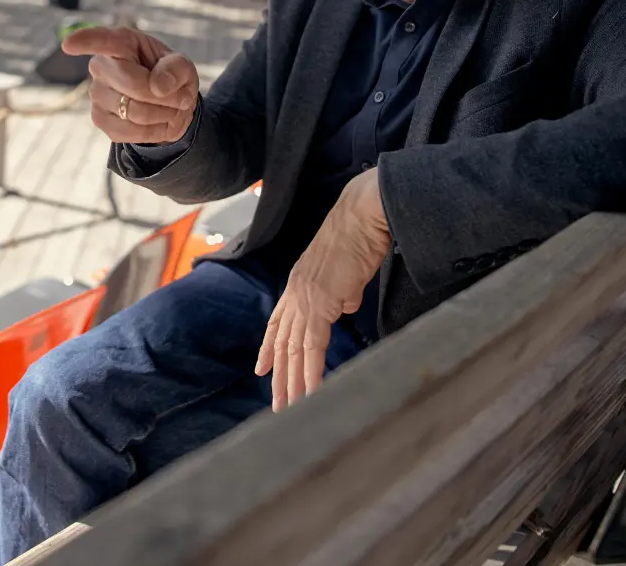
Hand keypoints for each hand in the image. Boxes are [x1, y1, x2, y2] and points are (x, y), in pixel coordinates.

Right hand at [62, 26, 198, 144]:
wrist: (169, 106)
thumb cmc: (171, 77)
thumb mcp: (183, 66)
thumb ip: (176, 69)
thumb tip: (158, 86)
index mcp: (122, 43)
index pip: (101, 40)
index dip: (85, 41)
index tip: (68, 45)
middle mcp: (102, 66)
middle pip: (134, 85)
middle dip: (165, 96)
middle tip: (181, 97)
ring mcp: (96, 93)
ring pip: (135, 112)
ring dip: (163, 114)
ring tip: (171, 108)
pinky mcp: (99, 118)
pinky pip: (129, 131)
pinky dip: (153, 131)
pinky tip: (159, 122)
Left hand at [256, 168, 391, 410]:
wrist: (364, 216)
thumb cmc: (361, 237)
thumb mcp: (347, 272)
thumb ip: (342, 291)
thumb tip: (345, 305)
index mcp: (299, 283)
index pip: (278, 323)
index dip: (269, 348)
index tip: (261, 369)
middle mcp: (296, 292)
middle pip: (282, 343)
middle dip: (280, 376)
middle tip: (277, 405)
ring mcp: (306, 298)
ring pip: (293, 350)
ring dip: (293, 381)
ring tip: (291, 408)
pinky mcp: (321, 304)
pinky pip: (313, 346)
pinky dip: (312, 372)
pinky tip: (311, 390)